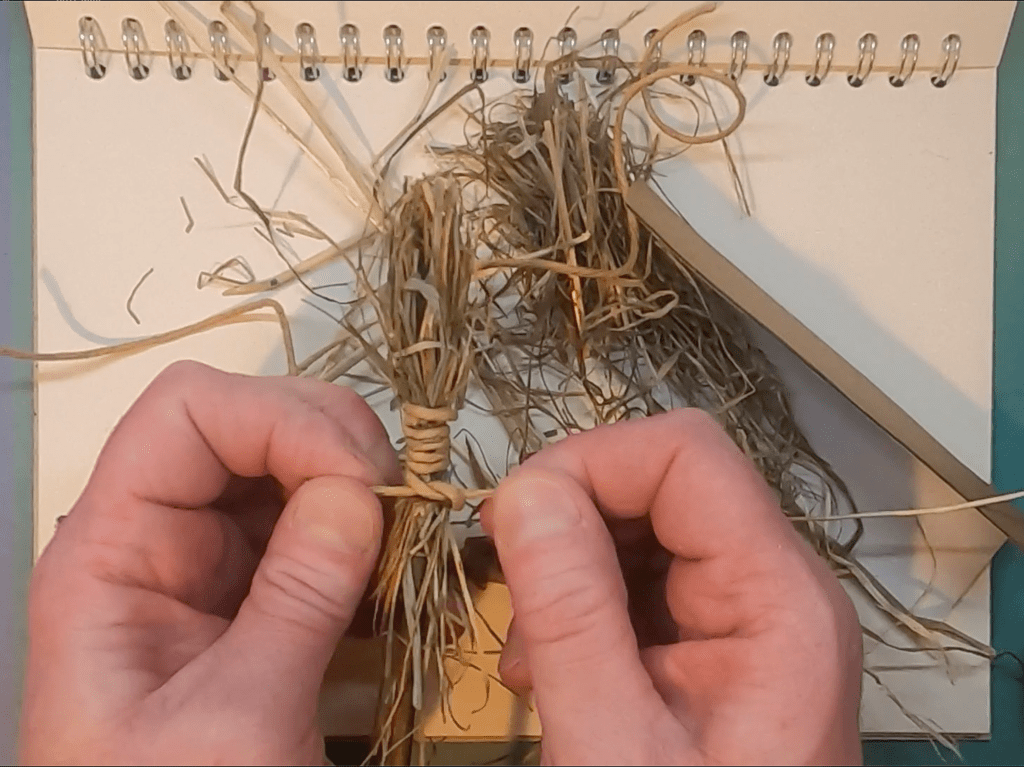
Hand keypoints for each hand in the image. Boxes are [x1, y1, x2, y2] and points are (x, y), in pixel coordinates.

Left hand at [20, 361, 399, 765]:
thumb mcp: (236, 725)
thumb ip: (296, 600)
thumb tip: (359, 491)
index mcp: (112, 553)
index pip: (187, 413)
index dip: (280, 419)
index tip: (362, 478)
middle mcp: (158, 539)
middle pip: (245, 422)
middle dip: (332, 443)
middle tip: (397, 508)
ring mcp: (210, 565)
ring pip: (290, 467)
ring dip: (360, 487)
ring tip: (404, 544)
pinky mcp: (254, 596)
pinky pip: (315, 526)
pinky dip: (366, 532)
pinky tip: (391, 575)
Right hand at [483, 410, 861, 765]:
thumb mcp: (615, 749)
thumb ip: (571, 613)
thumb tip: (524, 490)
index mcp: (778, 599)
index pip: (683, 453)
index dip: (588, 465)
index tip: (509, 524)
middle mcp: (775, 589)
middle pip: (664, 481)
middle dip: (570, 517)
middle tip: (507, 586)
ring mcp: (749, 617)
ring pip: (643, 528)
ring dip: (568, 565)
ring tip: (527, 648)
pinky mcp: (718, 648)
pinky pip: (643, 584)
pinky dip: (582, 604)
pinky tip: (550, 666)